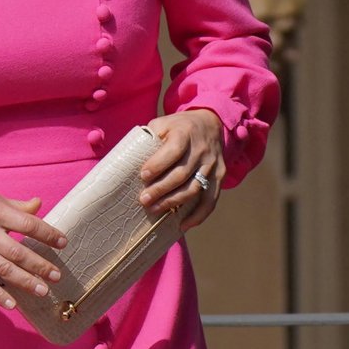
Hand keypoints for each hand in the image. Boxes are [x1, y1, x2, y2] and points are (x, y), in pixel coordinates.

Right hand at [0, 182, 66, 312]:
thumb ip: (16, 205)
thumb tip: (39, 204)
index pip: (28, 224)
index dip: (47, 234)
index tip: (62, 242)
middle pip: (18, 252)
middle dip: (39, 265)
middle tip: (56, 275)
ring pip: (3, 269)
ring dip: (25, 281)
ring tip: (42, 290)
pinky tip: (12, 303)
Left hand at [139, 109, 224, 231]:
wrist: (210, 123)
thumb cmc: (179, 127)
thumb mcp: (163, 123)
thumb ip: (150, 138)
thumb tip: (130, 160)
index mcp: (186, 133)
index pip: (173, 151)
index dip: (158, 165)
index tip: (143, 176)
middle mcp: (201, 150)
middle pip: (182, 174)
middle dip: (161, 189)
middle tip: (143, 200)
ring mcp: (212, 165)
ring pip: (194, 189)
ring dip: (173, 202)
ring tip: (155, 210)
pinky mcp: (219, 177)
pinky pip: (211, 200)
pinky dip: (198, 215)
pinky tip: (183, 225)